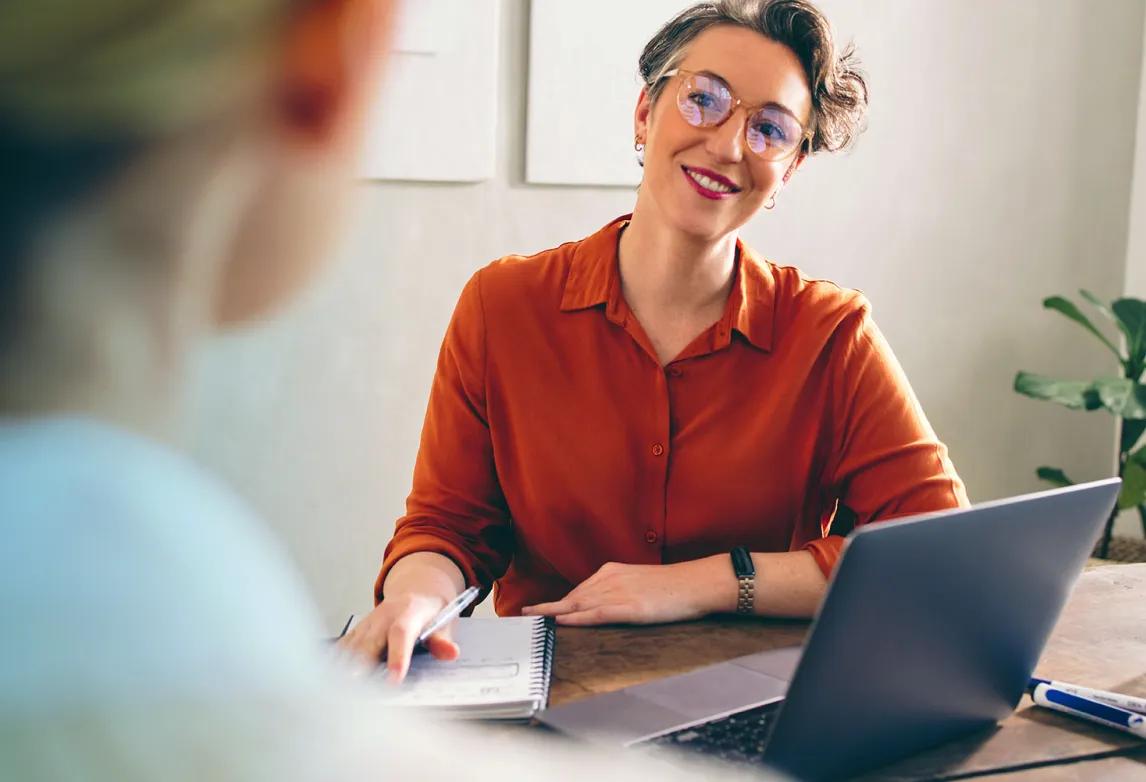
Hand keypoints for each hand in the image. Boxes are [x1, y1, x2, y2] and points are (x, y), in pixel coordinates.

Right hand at [338, 592, 460, 682]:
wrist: (418, 589)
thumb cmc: (431, 611)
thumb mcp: (445, 621)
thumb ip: (443, 640)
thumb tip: (451, 653)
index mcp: (408, 612)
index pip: (401, 634)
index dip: (397, 657)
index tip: (394, 680)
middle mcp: (384, 617)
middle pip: (370, 642)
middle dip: (360, 666)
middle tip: (354, 688)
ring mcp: (369, 623)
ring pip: (353, 646)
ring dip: (344, 667)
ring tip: (338, 692)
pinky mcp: (359, 630)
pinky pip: (345, 646)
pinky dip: (337, 662)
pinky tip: (328, 680)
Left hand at [521, 559, 727, 625]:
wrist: (696, 583)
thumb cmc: (673, 586)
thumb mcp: (639, 582)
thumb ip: (618, 589)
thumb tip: (600, 604)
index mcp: (612, 572)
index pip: (577, 591)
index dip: (554, 602)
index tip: (535, 608)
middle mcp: (610, 579)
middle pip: (571, 597)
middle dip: (545, 607)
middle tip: (522, 615)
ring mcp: (619, 593)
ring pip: (578, 605)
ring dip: (553, 613)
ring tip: (531, 621)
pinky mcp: (629, 608)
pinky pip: (596, 614)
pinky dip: (576, 618)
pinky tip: (561, 622)